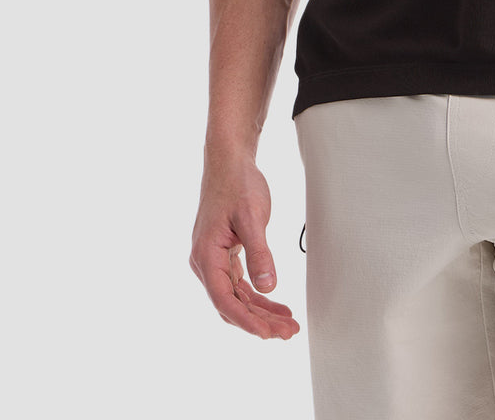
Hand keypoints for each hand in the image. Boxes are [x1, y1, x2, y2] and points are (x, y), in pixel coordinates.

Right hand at [189, 149, 300, 339]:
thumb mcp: (252, 216)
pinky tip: (277, 305)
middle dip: (259, 322)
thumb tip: (268, 287)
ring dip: (261, 312)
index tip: (268, 334)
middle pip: (231, 304)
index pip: (225, 299)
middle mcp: (205, 263)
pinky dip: (258, 296)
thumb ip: (259, 252)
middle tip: (289, 333)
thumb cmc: (237, 183)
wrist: (228, 161)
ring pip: (237, 297)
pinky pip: (240, 284)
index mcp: (206, 255)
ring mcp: (214, 260)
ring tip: (289, 325)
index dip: (246, 321)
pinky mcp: (224, 255)